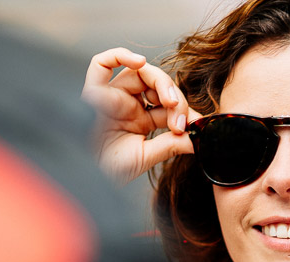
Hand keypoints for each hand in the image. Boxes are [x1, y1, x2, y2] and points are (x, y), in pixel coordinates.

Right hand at [81, 48, 202, 183]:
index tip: (195, 126)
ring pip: (139, 71)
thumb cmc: (113, 169)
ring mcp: (112, 96)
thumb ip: (172, 144)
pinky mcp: (94, 93)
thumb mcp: (149, 156)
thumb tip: (199, 138)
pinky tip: (139, 62)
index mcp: (141, 119)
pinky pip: (101, 64)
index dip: (184, 111)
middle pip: (157, 84)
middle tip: (181, 119)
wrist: (90, 178)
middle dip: (176, 97)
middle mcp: (128, 104)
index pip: (168, 104)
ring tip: (170, 101)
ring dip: (161, 81)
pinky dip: (119, 55)